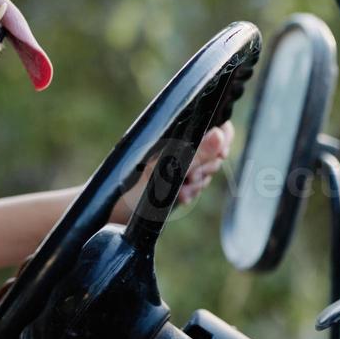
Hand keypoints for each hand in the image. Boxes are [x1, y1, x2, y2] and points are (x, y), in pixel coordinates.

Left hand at [111, 120, 232, 223]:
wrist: (116, 212)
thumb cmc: (135, 186)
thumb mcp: (168, 168)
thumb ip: (196, 153)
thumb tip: (219, 133)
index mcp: (174, 134)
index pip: (213, 126)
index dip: (223, 139)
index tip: (220, 153)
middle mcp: (177, 146)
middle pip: (214, 152)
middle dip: (207, 167)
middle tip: (190, 176)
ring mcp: (177, 164)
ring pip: (206, 172)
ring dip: (197, 183)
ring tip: (179, 190)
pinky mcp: (175, 182)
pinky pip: (195, 186)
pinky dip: (190, 193)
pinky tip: (179, 198)